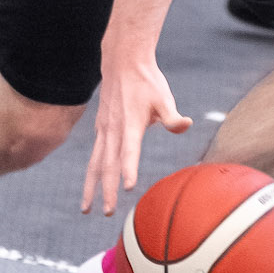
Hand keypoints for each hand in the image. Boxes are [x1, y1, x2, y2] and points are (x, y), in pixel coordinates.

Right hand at [82, 47, 191, 216]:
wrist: (123, 61)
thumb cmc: (146, 81)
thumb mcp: (164, 97)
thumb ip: (172, 117)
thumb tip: (187, 125)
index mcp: (130, 124)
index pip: (129, 151)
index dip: (129, 169)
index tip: (128, 188)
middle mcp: (113, 130)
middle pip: (107, 164)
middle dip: (107, 190)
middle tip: (107, 212)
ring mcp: (104, 129)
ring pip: (94, 163)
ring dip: (90, 187)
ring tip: (86, 209)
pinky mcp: (100, 127)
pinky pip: (94, 154)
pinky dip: (91, 172)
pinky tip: (90, 184)